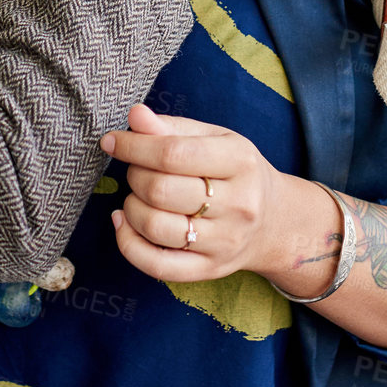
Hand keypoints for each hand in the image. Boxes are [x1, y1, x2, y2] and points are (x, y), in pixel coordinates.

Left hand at [102, 103, 290, 282]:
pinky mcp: (211, 270)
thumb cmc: (235, 170)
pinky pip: (159, 266)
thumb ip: (171, 127)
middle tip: (135, 168)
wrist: (274, 221)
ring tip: (135, 195)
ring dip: (131, 207)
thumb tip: (135, 116)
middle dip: (134, 175)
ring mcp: (225, 242)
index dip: (134, 146)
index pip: (173, 153)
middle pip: (161, 191)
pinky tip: (124, 223)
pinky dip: (129, 244)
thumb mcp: (213, 137)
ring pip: (156, 228)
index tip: (113, 141)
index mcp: (239, 161)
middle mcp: (238, 204)